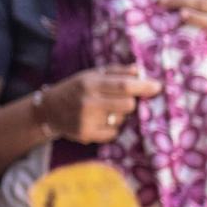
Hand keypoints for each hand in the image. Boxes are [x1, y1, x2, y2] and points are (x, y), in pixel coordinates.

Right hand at [38, 65, 162, 143]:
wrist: (48, 110)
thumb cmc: (75, 88)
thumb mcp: (90, 74)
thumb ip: (115, 71)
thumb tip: (139, 71)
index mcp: (90, 83)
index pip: (124, 86)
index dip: (144, 87)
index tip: (158, 87)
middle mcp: (88, 102)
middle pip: (128, 105)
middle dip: (131, 102)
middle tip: (124, 99)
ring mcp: (87, 121)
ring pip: (122, 120)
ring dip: (119, 115)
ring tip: (104, 111)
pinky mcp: (86, 135)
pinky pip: (113, 133)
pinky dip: (111, 127)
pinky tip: (98, 121)